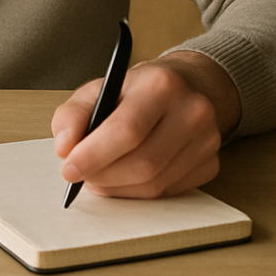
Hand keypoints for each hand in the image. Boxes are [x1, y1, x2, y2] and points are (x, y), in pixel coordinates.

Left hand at [51, 51, 239, 198]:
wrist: (183, 86)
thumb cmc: (135, 90)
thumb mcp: (98, 89)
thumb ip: (73, 114)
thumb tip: (65, 148)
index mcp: (161, 83)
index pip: (127, 129)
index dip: (94, 154)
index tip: (69, 168)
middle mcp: (192, 110)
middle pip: (142, 162)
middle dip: (103, 175)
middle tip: (81, 174)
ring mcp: (207, 140)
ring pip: (154, 183)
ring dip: (118, 188)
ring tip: (99, 175)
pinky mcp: (211, 164)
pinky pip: (168, 192)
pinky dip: (138, 191)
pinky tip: (125, 177)